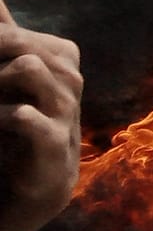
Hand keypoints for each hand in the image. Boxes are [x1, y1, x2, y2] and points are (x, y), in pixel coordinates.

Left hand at [0, 1, 84, 230]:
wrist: (32, 191)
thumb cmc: (17, 132)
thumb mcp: (11, 84)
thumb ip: (9, 39)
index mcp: (61, 67)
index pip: (24, 38)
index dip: (0, 41)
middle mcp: (68, 86)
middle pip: (28, 49)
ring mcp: (65, 117)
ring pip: (34, 70)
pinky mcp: (54, 151)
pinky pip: (34, 119)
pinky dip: (11, 115)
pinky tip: (2, 119)